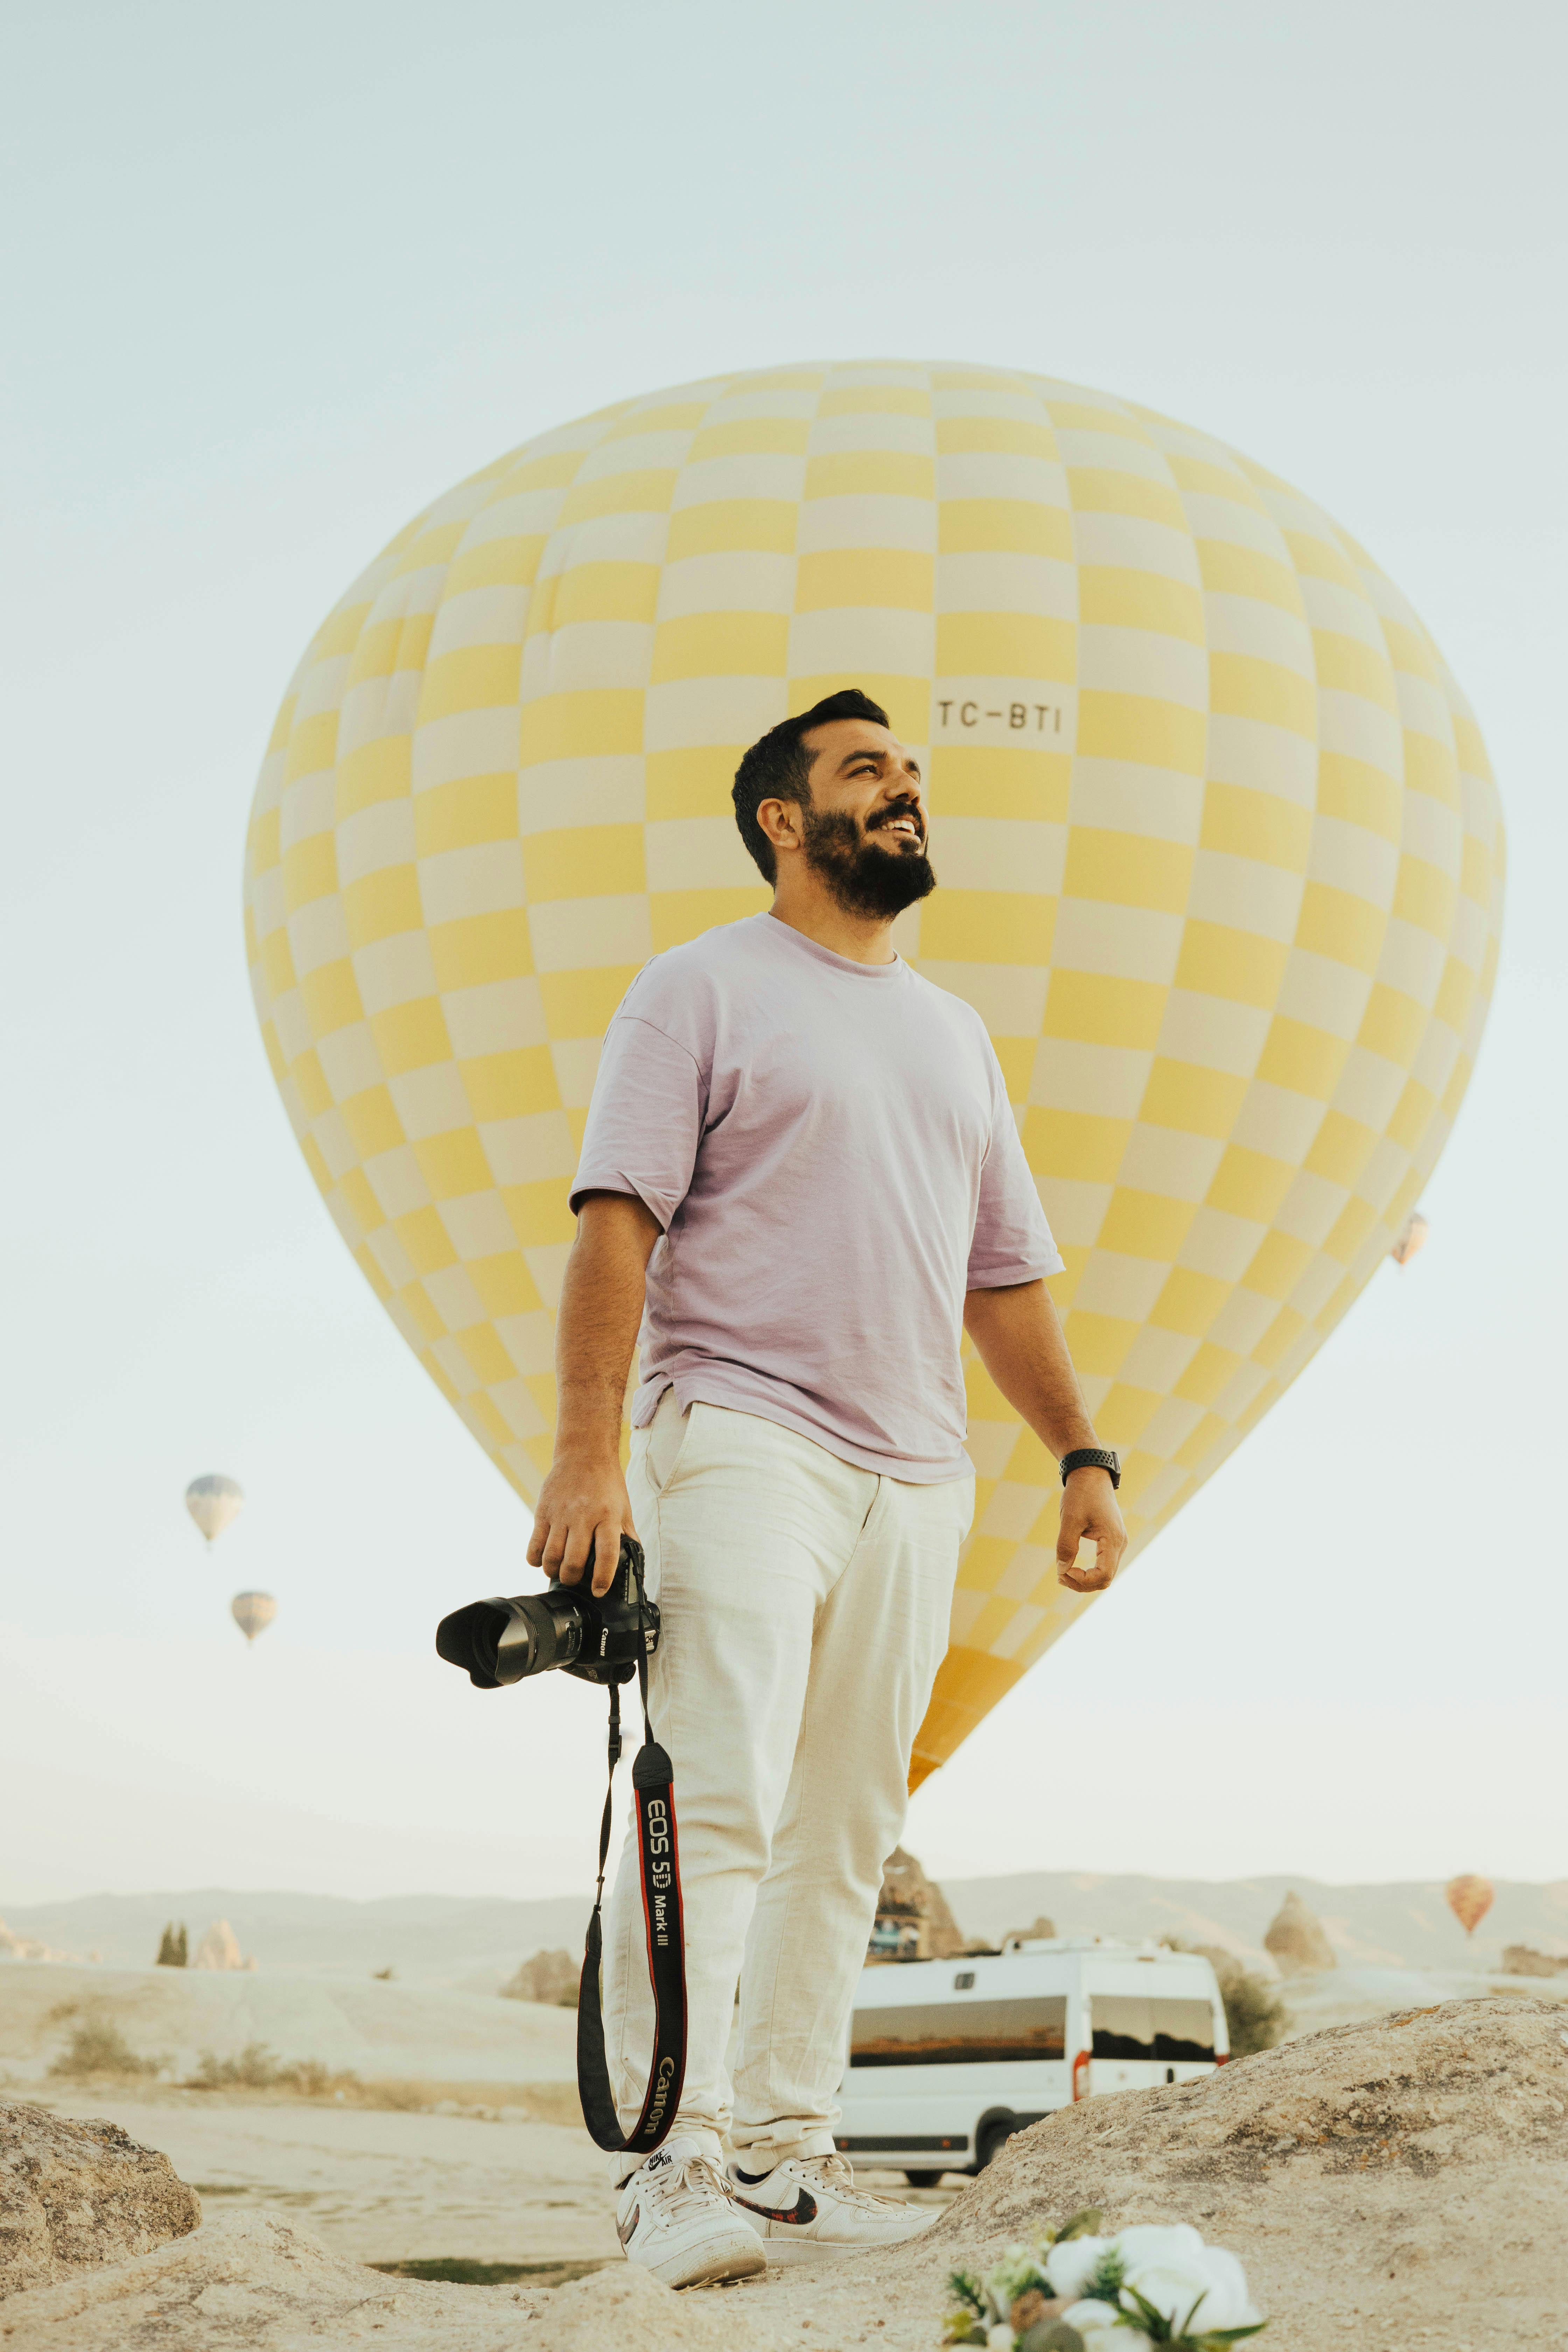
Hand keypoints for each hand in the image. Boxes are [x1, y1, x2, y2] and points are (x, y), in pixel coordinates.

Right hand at [527, 1450, 636, 1596]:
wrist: (584, 1453)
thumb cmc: (607, 1484)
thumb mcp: (623, 1508)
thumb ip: (627, 1536)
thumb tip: (634, 1562)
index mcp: (608, 1517)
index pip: (606, 1555)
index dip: (602, 1579)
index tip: (599, 1591)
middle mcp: (583, 1517)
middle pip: (574, 1561)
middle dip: (573, 1579)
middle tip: (575, 1579)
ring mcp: (560, 1515)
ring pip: (551, 1557)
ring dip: (554, 1572)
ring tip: (559, 1571)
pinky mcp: (542, 1512)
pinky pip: (534, 1546)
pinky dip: (536, 1559)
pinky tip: (542, 1559)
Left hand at [1056, 1466, 1125, 1592]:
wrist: (1091, 1474)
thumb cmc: (1081, 1493)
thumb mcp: (1070, 1518)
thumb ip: (1066, 1545)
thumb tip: (1062, 1570)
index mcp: (1112, 1539)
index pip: (1103, 1575)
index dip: (1082, 1580)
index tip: (1062, 1571)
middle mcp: (1119, 1544)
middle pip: (1105, 1579)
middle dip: (1082, 1583)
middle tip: (1059, 1576)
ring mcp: (1117, 1543)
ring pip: (1105, 1574)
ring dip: (1085, 1579)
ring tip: (1062, 1575)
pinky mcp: (1111, 1540)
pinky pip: (1103, 1564)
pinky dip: (1088, 1571)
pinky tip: (1071, 1568)